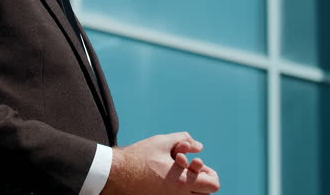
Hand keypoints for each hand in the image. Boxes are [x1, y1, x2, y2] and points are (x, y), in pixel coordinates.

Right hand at [102, 132, 219, 194]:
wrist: (115, 174)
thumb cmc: (138, 157)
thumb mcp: (162, 142)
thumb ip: (184, 140)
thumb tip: (199, 146)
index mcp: (182, 182)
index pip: (213, 185)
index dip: (209, 172)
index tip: (197, 164)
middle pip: (205, 194)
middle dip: (202, 180)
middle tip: (189, 169)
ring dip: (191, 186)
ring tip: (178, 173)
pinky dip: (178, 190)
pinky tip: (166, 179)